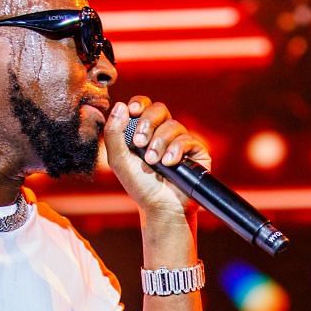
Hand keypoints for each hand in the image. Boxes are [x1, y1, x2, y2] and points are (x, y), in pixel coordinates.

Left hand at [104, 97, 208, 218]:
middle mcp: (163, 132)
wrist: (161, 207)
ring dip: (159, 143)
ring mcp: (181, 141)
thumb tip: (120, 105)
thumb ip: (114, 133)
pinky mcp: (196, 151)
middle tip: (139, 143)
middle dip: (147, 123)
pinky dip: (175, 150)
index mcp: (144, 130)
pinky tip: (169, 163)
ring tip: (153, 162)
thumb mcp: (119, 160)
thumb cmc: (140, 185)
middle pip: (159, 109)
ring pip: (173, 125)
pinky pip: (187, 140)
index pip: (143, 105)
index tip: (133, 111)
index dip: (139, 103)